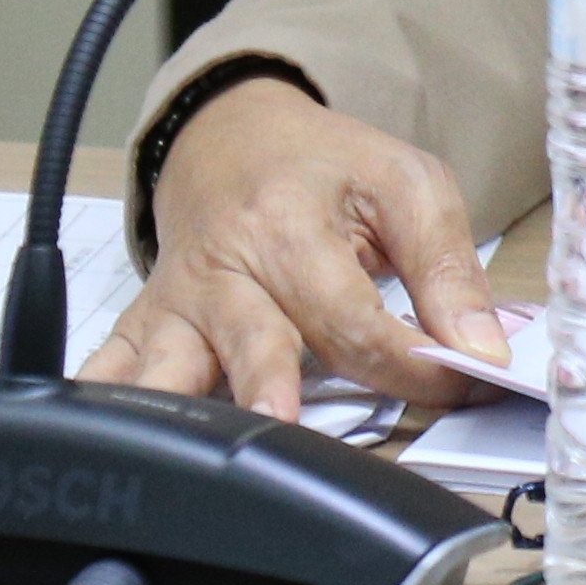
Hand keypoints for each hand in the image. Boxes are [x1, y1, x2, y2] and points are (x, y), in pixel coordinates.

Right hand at [82, 77, 507, 422]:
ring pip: (167, 361)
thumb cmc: (327, 170)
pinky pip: (113, 364)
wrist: (235, 138)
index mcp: (292, 225)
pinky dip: (107, 397)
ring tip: (192, 446)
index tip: (457, 387)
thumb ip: (449, 270)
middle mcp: (226, 269)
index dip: (411, 364)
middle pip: (250, 338)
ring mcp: (179, 304)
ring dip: (177, 404)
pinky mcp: (147, 324)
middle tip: (280, 420)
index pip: (354, 317)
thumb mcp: (407, 187)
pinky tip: (104, 431)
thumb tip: (481, 351)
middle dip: (267, 383)